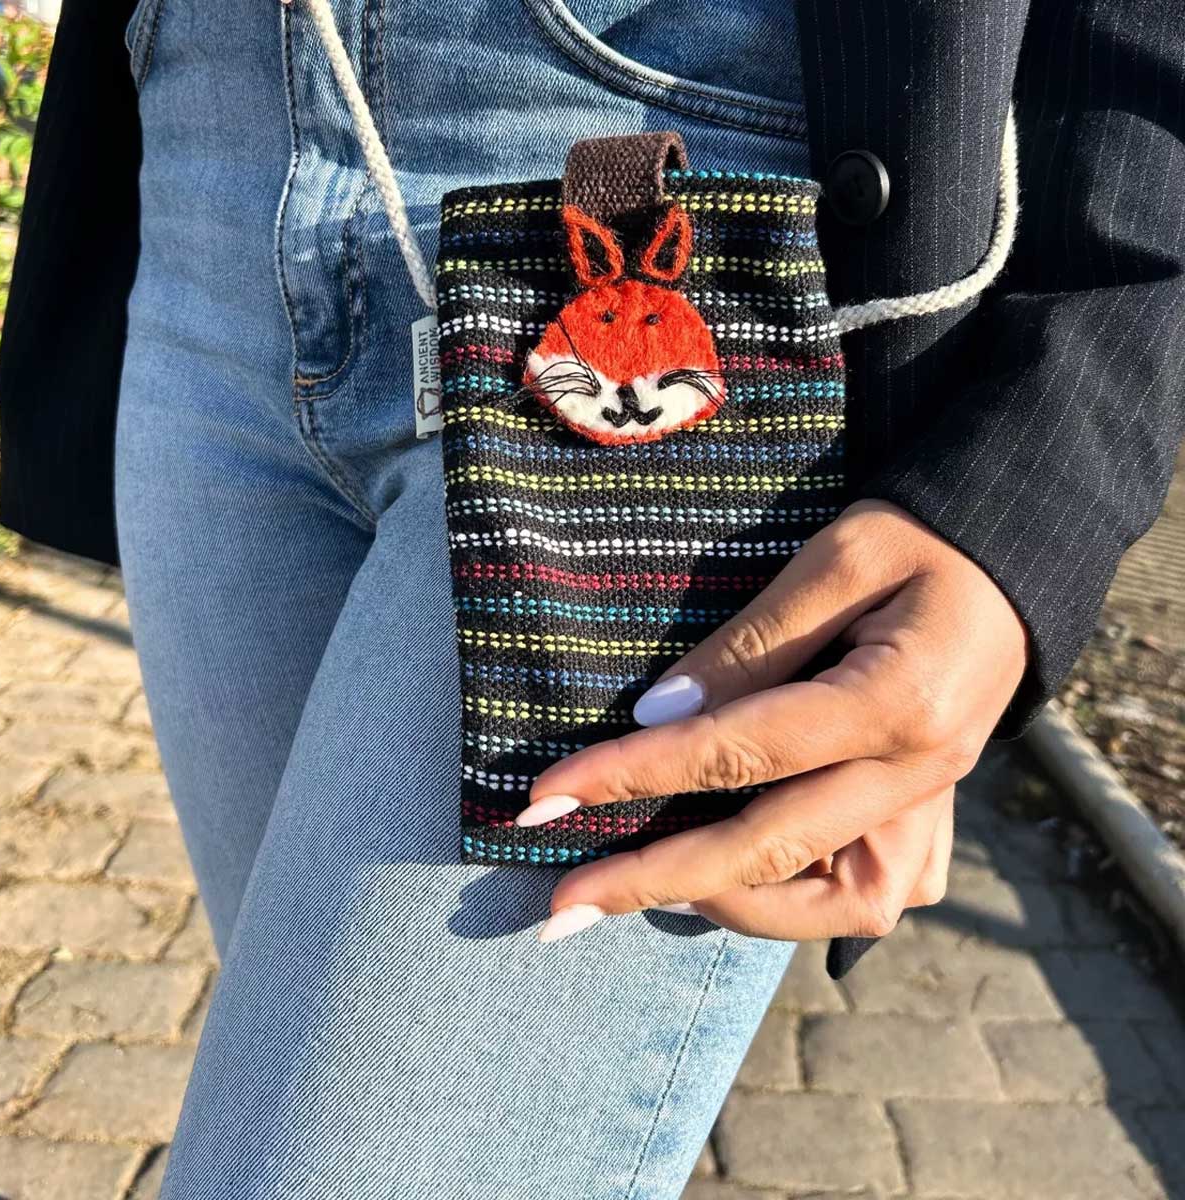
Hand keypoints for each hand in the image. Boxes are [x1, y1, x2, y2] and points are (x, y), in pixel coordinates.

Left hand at [516, 499, 1028, 942]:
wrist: (1008, 562)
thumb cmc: (919, 540)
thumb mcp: (834, 560)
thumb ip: (749, 645)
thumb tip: (655, 717)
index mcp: (897, 702)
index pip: (737, 753)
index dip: (631, 777)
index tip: (544, 800)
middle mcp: (920, 774)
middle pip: (770, 851)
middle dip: (654, 881)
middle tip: (561, 908)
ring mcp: (933, 804)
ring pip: (832, 903)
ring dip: (733, 904)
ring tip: (646, 886)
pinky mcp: (931, 813)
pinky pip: (868, 893)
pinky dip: (796, 899)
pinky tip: (735, 877)